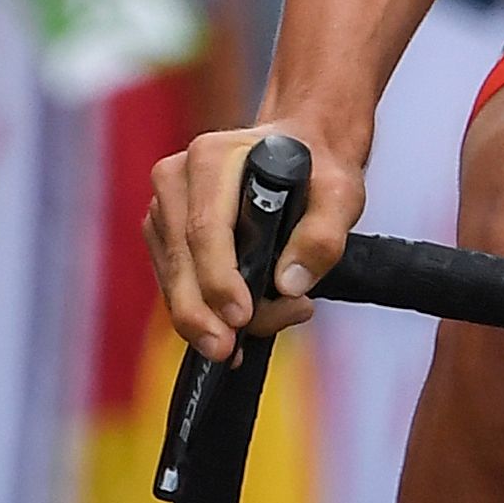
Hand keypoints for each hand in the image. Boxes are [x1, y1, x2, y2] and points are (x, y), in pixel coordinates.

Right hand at [146, 123, 370, 364]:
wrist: (303, 151)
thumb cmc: (318, 171)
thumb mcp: (340, 195)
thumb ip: (323, 236)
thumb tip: (289, 286)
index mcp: (213, 157)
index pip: (205, 228)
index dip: (219, 278)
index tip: (239, 317)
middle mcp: (177, 177)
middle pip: (180, 258)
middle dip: (202, 312)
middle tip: (227, 351)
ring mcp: (165, 206)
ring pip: (173, 276)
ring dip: (205, 315)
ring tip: (248, 337)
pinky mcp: (163, 233)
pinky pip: (173, 281)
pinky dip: (199, 310)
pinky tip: (229, 332)